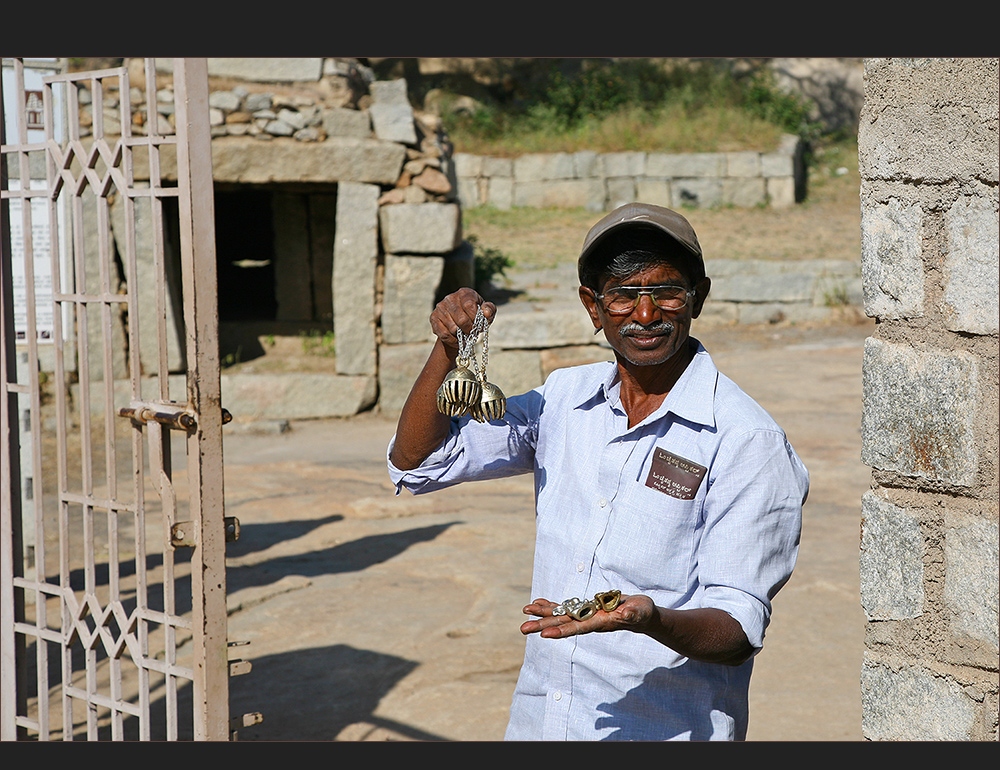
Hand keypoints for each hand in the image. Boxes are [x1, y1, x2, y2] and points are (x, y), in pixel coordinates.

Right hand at [429, 288, 496, 354]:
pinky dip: (453, 341)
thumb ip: (490, 310)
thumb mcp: (486, 313)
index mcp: (465, 293)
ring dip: (462, 336)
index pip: (469, 305)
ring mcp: (440, 307)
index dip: (475, 318)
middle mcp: (450, 298)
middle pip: (461, 319)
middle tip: (472, 333)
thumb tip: (486, 313)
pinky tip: (458, 340)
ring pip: (453, 329)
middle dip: (469, 330)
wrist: (459, 323)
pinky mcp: (433, 317)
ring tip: (465, 336)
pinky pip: (444, 334)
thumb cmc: (475, 316)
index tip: (478, 325)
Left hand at [519, 595, 655, 638]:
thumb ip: (632, 614)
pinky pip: (565, 607)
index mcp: (600, 623)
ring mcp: (585, 615)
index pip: (578, 628)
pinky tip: (538, 603)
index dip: (562, 631)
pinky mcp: (585, 609)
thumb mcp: (639, 611)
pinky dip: (551, 605)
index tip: (545, 634)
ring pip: (560, 615)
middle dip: (543, 625)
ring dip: (542, 614)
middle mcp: (589, 621)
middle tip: (523, 628)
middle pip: (562, 624)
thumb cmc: (642, 613)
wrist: (640, 615)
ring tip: (525, 611)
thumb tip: (625, 614)